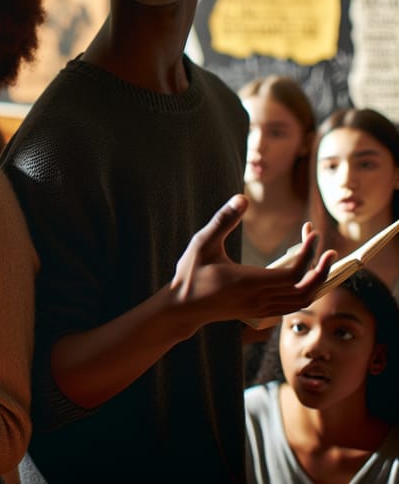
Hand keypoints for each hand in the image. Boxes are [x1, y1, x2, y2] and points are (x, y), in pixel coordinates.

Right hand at [171, 195, 335, 326]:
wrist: (182, 307)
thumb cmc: (191, 273)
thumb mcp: (202, 243)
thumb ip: (223, 220)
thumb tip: (242, 198)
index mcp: (249, 282)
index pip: (294, 273)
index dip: (309, 253)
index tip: (312, 233)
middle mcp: (259, 299)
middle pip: (305, 288)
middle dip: (321, 268)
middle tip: (328, 249)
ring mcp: (260, 308)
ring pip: (302, 301)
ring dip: (316, 282)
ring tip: (321, 261)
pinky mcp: (258, 312)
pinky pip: (291, 306)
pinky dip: (304, 292)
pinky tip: (302, 276)